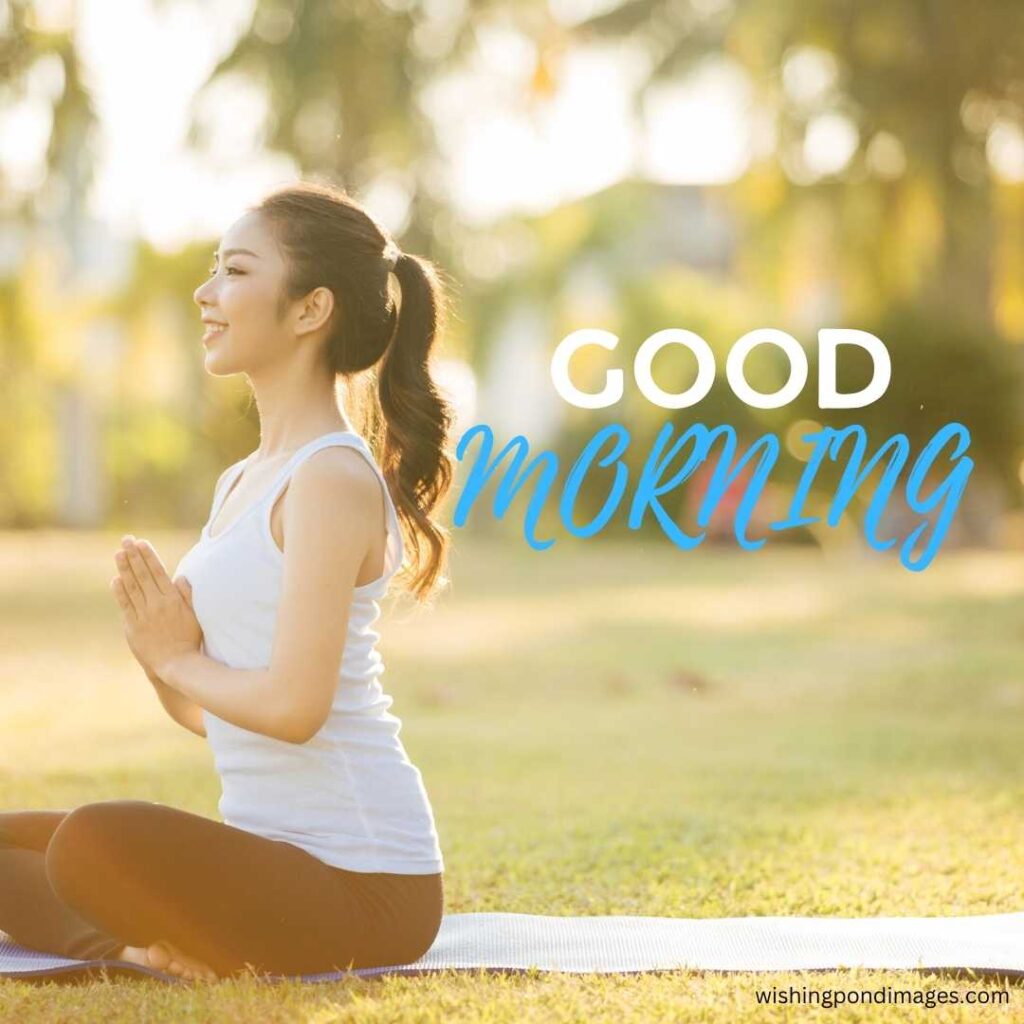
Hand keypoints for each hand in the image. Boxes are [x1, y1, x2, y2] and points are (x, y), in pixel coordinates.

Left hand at [110, 535, 202, 678]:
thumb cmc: (190, 639)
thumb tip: (180, 576)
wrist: (176, 664)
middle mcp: (156, 605)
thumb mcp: (196, 615)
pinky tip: (116, 579)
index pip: (157, 572)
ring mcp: (143, 615)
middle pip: (142, 575)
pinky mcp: (133, 627)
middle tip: (126, 540)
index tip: (141, 542)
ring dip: (124, 569)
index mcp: (172, 600)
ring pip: (131, 587)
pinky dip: (119, 591)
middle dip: (133, 556)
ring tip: (118, 553)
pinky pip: (125, 605)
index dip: (148, 556)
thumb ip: (187, 595)